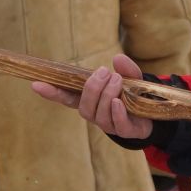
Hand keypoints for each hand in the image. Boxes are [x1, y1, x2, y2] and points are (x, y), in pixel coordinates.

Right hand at [32, 53, 150, 140]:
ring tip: (117, 80)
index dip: (52, 92)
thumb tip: (117, 58)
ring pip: (99, 114)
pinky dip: (117, 112)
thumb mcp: (131, 77)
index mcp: (90, 100)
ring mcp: (109, 125)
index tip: (36, 84)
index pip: (66, 98)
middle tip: (104, 72)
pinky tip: (118, 102)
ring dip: (106, 95)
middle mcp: (95, 114)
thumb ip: (124, 69)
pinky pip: (117, 124)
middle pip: (84, 106)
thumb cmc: (134, 95)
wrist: (154, 115)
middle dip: (92, 88)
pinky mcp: (125, 131)